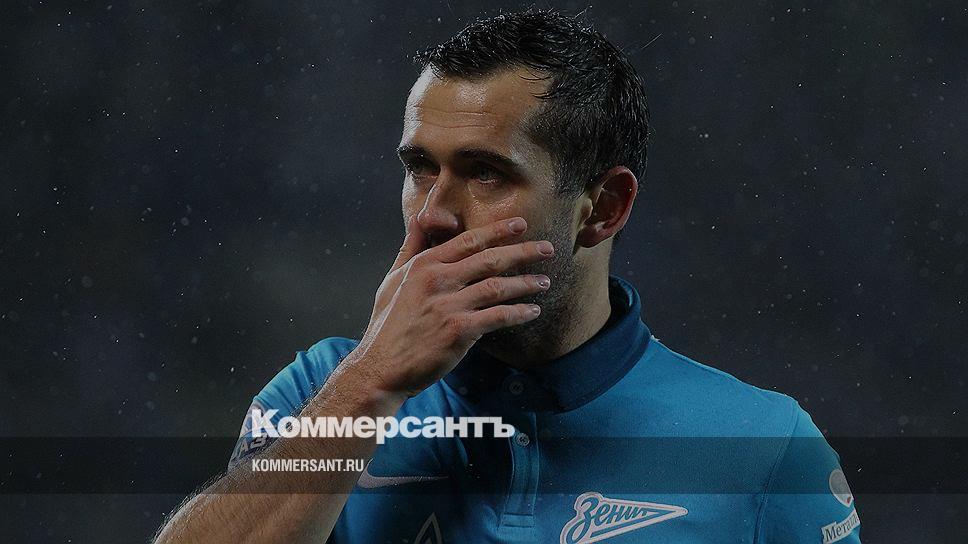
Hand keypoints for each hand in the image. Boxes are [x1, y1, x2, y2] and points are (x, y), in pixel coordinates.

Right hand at [351, 216, 553, 397]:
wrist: (381, 366)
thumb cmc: (389, 323)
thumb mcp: (393, 278)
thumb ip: (414, 246)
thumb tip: (425, 215)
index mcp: (424, 265)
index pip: (468, 240)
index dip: (497, 231)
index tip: (520, 225)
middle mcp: (438, 280)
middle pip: (490, 259)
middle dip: (523, 251)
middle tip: (548, 249)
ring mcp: (449, 306)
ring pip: (498, 287)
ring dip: (526, 283)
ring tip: (544, 282)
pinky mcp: (459, 331)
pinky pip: (498, 317)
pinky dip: (519, 313)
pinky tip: (532, 311)